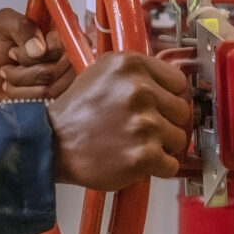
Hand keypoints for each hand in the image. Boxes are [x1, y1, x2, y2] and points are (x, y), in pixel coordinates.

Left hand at [0, 8, 74, 99]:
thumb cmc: (2, 45)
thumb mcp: (4, 24)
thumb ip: (21, 27)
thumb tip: (39, 49)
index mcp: (63, 28)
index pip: (60, 45)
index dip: (33, 54)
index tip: (13, 52)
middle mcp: (73, 51)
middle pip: (53, 70)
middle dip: (22, 71)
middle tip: (9, 63)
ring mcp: (71, 74)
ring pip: (49, 88)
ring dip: (20, 84)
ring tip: (10, 75)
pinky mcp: (64, 94)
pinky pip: (46, 101)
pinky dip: (23, 96)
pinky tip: (16, 88)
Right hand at [47, 52, 190, 190]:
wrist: (50, 145)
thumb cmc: (76, 113)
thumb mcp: (103, 73)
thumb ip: (138, 74)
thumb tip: (173, 84)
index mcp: (131, 65)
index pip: (179, 81)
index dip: (168, 96)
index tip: (159, 106)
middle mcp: (140, 90)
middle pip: (182, 110)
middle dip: (166, 122)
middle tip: (142, 129)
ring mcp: (144, 123)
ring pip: (179, 138)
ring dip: (162, 146)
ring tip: (135, 144)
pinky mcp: (144, 154)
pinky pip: (171, 164)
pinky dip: (158, 167)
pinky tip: (136, 160)